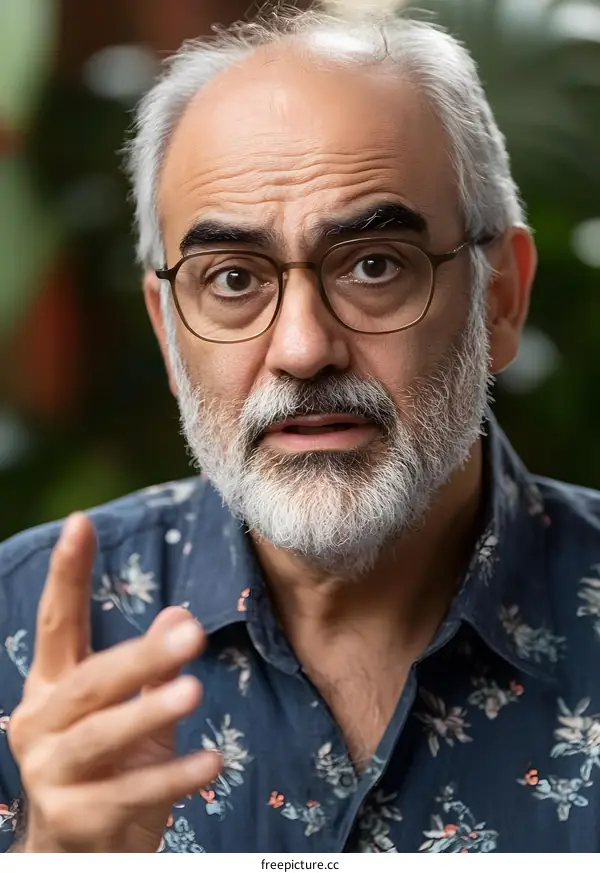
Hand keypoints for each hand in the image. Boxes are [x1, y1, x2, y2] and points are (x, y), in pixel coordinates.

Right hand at [7, 513, 221, 852]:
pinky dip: (171, 777)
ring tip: (194, 691)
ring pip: (101, 736)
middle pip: (89, 682)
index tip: (81, 523)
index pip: (57, 622)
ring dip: (149, 714)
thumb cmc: (106, 763)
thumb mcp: (127, 708)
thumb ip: (148, 664)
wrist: (75, 850)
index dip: (68, 574)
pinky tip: (212, 762)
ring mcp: (51, 774)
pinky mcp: (74, 820)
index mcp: (51, 687)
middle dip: (140, 657)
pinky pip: (128, 794)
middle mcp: (41, 724)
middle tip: (192, 634)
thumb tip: (181, 616)